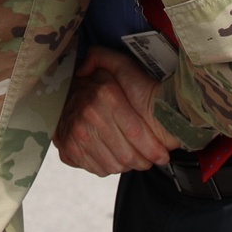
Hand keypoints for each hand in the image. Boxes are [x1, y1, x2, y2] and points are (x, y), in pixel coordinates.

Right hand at [53, 46, 179, 175]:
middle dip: (143, 161)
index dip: (153, 148)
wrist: (70, 97)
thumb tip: (132, 74)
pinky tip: (114, 156)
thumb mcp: (120, 65)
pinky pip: (98, 169)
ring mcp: (78, 132)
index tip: (163, 155)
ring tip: (133, 158)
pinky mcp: (69, 148)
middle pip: (126, 154)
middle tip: (149, 159)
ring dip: (127, 166)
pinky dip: (109, 167)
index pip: (136, 131)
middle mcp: (90, 114)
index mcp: (107, 95)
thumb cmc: (105, 83)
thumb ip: (126, 62)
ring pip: (114, 165)